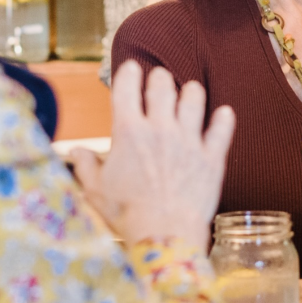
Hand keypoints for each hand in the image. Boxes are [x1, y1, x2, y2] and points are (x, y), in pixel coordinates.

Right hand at [70, 60, 233, 247]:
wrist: (165, 235)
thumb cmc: (127, 215)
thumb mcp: (95, 190)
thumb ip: (85, 166)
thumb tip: (77, 152)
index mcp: (129, 132)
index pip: (127, 87)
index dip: (129, 72)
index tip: (131, 67)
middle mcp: (160, 128)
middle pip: (163, 86)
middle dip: (160, 78)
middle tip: (160, 78)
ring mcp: (189, 141)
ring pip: (194, 99)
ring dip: (191, 92)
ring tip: (191, 90)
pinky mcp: (212, 158)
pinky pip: (221, 130)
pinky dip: (223, 120)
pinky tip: (224, 113)